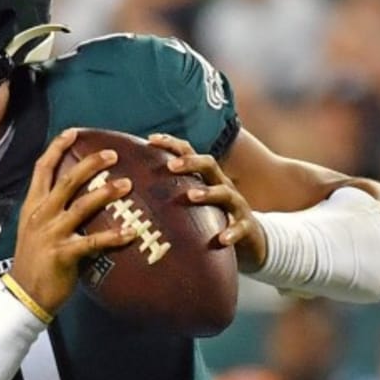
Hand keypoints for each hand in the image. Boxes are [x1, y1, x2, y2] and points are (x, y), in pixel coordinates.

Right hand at [8, 127, 135, 315]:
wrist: (23, 294)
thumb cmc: (34, 261)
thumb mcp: (35, 230)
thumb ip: (52, 211)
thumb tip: (78, 196)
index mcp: (33, 206)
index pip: (43, 169)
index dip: (57, 147)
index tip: (73, 132)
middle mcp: (41, 215)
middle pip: (67, 180)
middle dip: (91, 163)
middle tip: (112, 154)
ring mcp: (51, 234)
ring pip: (82, 205)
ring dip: (106, 193)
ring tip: (128, 185)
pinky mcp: (62, 254)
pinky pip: (92, 241)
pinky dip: (113, 237)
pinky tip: (130, 233)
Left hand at [148, 133, 266, 271]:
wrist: (250, 239)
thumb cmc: (211, 219)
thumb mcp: (191, 202)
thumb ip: (168, 192)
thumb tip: (129, 187)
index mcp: (205, 178)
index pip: (189, 154)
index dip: (172, 145)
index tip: (151, 140)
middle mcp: (221, 185)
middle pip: (209, 165)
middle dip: (190, 162)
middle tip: (170, 165)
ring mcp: (236, 205)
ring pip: (225, 193)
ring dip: (208, 193)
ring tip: (191, 195)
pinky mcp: (246, 227)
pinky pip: (240, 228)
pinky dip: (231, 233)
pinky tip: (221, 239)